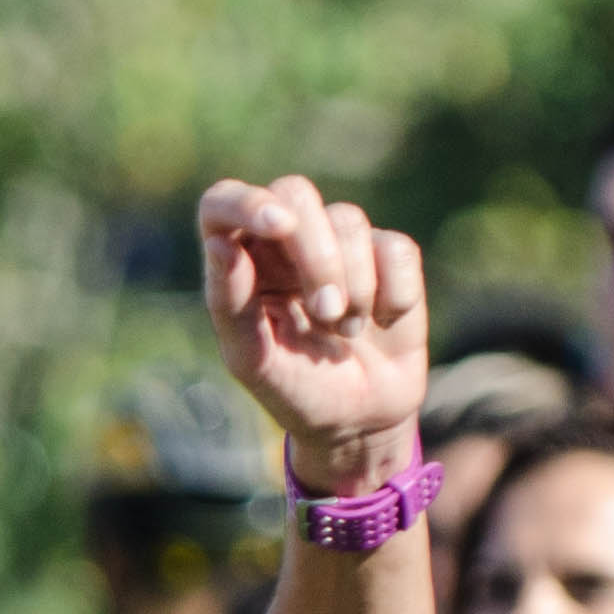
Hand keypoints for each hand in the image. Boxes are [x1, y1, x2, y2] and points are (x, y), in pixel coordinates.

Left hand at [196, 176, 428, 489]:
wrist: (360, 421)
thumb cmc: (296, 391)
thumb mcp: (255, 361)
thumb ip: (229, 303)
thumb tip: (219, 243)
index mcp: (240, 263)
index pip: (221, 204)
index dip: (246, 202)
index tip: (279, 224)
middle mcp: (285, 243)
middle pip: (295, 192)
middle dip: (316, 252)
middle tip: (326, 312)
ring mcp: (339, 243)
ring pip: (348, 218)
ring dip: (353, 284)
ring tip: (346, 331)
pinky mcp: (387, 254)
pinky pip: (394, 247)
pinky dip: (391, 294)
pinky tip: (380, 322)